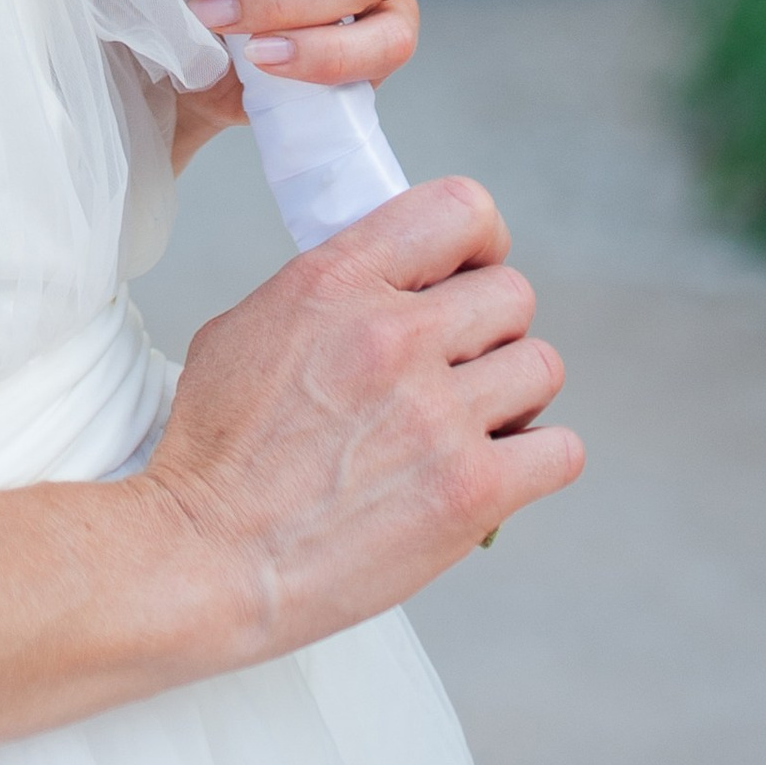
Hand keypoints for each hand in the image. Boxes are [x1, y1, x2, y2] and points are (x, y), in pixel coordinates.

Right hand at [142, 173, 581, 643]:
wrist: (206, 555)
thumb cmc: (214, 450)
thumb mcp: (248, 327)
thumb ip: (331, 295)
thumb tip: (392, 288)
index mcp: (337, 281)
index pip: (458, 209)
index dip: (480, 240)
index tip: (468, 272)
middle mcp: (394, 335)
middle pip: (512, 294)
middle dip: (491, 329)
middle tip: (459, 368)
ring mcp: (437, 415)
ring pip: (541, 367)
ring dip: (515, 394)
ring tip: (475, 423)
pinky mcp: (471, 493)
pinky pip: (559, 450)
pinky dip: (537, 459)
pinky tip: (497, 471)